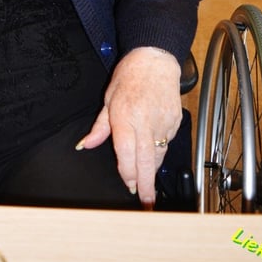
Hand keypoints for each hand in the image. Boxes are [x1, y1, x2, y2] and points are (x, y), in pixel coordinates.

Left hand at [76, 47, 182, 204]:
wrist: (155, 59)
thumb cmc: (129, 76)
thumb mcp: (108, 98)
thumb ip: (100, 126)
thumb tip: (86, 144)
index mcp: (125, 115)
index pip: (125, 152)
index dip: (127, 172)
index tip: (129, 185)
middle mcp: (145, 121)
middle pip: (146, 160)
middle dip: (146, 184)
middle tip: (146, 202)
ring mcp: (163, 121)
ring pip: (159, 154)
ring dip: (152, 169)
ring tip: (147, 181)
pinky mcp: (175, 120)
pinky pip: (167, 142)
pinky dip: (160, 150)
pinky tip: (153, 150)